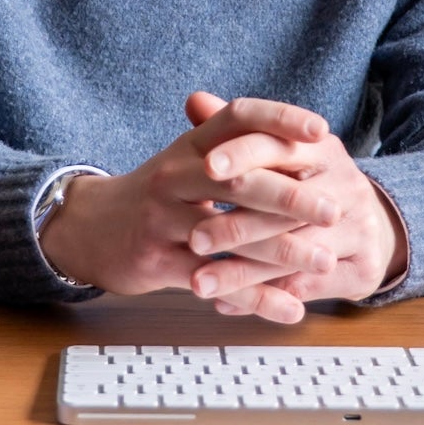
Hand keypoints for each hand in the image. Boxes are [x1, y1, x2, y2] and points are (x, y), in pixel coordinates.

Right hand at [39, 96, 339, 308]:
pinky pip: (213, 280)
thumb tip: (303, 137)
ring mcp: (163, 218)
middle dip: (289, 197)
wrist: (90, 228)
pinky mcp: (157, 261)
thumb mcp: (189, 158)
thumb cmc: (157, 193)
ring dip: (280, 251)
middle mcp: (176, 174)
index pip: (238, 117)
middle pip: (238, 179)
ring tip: (322, 261)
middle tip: (332, 210)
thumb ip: (238, 145)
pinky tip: (289, 307)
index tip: (321, 131)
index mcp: (191, 143)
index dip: (280, 119)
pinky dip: (254, 297)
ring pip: (228, 234)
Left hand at [182, 91, 408, 321]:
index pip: (282, 145)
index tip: (206, 166)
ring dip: (243, 271)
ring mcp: (359, 227)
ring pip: (294, 253)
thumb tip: (193, 99)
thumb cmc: (310, 185)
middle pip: (286, 206)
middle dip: (236, 224)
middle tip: (194, 239)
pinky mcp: (364, 267)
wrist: (371, 226)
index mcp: (323, 149)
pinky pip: (308, 287)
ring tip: (198, 282)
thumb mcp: (282, 154)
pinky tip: (228, 303)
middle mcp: (346, 184)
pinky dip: (265, 298)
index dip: (244, 154)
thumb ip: (237, 131)